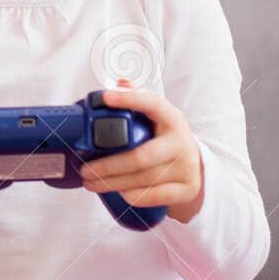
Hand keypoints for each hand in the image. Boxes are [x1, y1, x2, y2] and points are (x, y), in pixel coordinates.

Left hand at [79, 78, 204, 222]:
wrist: (195, 168)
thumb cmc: (164, 140)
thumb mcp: (156, 119)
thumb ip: (138, 100)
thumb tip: (119, 83)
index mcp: (172, 119)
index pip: (153, 103)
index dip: (130, 99)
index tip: (105, 97)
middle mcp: (182, 142)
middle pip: (140, 156)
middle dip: (108, 165)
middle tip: (84, 169)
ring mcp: (187, 168)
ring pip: (143, 179)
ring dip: (112, 183)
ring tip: (90, 182)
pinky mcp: (186, 189)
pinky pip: (154, 196)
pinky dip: (133, 195)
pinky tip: (118, 193)